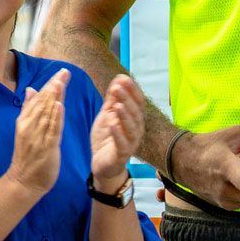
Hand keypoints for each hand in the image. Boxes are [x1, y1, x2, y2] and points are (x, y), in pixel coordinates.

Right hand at [6, 68, 67, 196]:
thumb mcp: (26, 129)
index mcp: (25, 121)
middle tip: (65, 71)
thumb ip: (29, 109)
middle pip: (43, 103)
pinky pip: (52, 130)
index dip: (50, 84)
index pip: (39, 98)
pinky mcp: (46, 147)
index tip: (61, 71)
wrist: (24, 181)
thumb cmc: (28, 155)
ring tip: (62, 81)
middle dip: (54, 86)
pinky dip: (56, 117)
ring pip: (48, 113)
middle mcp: (29, 126)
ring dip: (55, 97)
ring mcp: (37, 137)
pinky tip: (61, 105)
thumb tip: (31, 89)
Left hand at [90, 75, 144, 190]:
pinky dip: (118, 134)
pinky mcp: (122, 154)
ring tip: (117, 105)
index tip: (123, 78)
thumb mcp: (107, 114)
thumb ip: (113, 98)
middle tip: (118, 88)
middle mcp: (136, 128)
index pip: (137, 100)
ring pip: (131, 127)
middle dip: (127, 99)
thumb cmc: (107, 137)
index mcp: (134, 117)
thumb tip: (120, 77)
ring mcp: (131, 142)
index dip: (132, 89)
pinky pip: (122, 144)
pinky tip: (113, 126)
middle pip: (135, 112)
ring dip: (125, 115)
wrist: (102, 163)